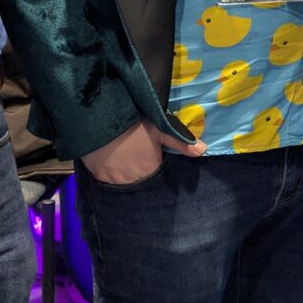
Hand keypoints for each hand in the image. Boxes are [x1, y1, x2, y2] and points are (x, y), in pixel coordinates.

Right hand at [82, 119, 205, 187]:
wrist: (100, 120)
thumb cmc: (134, 124)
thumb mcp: (160, 129)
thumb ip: (181, 142)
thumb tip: (203, 150)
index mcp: (151, 169)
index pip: (157, 174)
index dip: (154, 164)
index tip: (150, 155)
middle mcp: (135, 180)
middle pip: (140, 179)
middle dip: (140, 171)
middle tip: (135, 156)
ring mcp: (116, 181)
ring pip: (124, 182)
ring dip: (125, 174)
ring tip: (123, 159)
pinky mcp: (99, 178)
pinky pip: (108, 181)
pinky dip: (110, 174)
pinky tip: (110, 162)